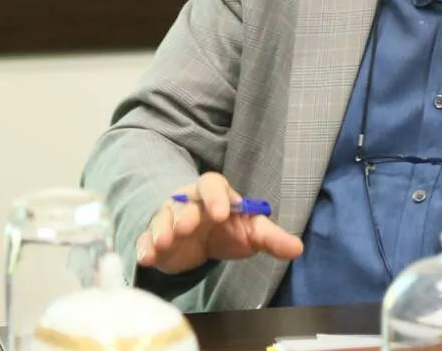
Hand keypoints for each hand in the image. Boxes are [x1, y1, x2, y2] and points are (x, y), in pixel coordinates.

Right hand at [135, 173, 302, 274]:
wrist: (199, 241)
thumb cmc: (228, 230)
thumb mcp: (251, 233)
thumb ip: (271, 238)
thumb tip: (298, 248)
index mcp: (215, 194)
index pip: (213, 184)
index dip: (217, 196)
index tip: (222, 213)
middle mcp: (189, 201)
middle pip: (184, 201)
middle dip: (185, 213)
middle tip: (187, 227)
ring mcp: (168, 219)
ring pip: (163, 218)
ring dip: (162, 229)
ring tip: (164, 242)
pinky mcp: (153, 240)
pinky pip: (145, 239)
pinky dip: (144, 247)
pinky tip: (146, 258)